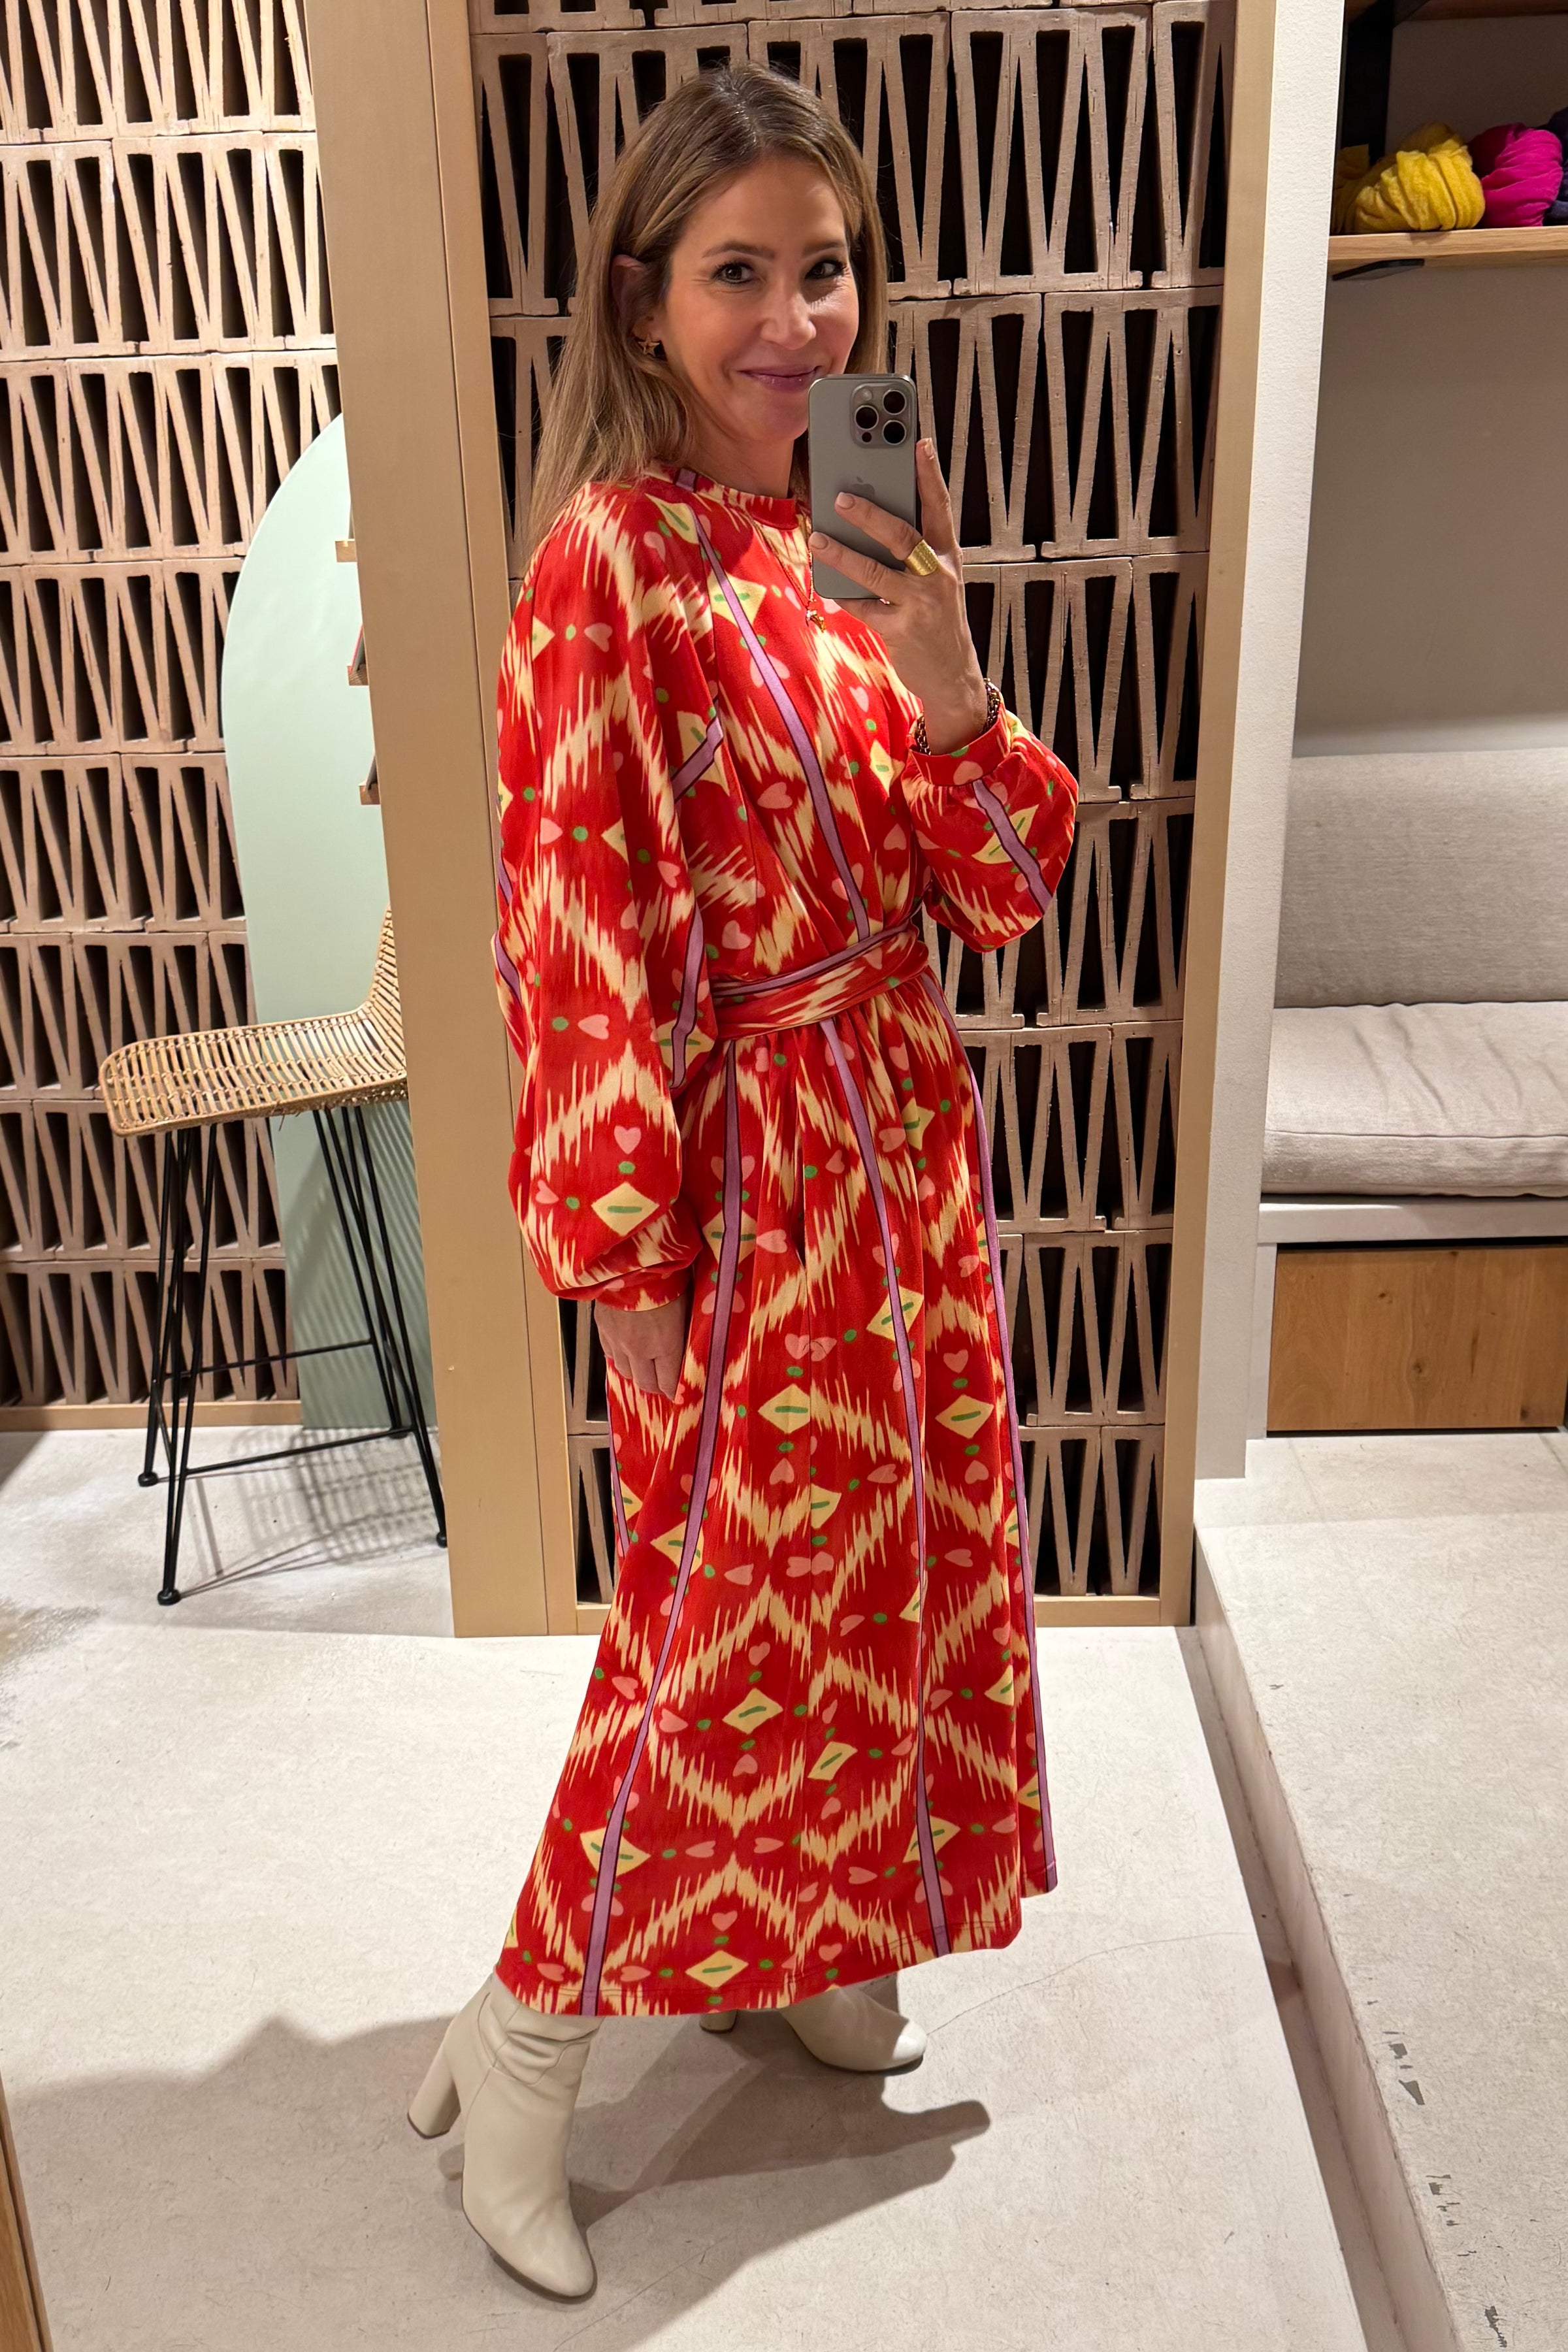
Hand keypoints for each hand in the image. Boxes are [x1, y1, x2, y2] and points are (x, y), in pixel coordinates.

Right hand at [595, 1285, 689, 1400]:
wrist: (629, 1259)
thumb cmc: (667, 1276)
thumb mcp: (686, 1305)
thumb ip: (684, 1330)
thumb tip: (689, 1343)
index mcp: (666, 1345)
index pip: (669, 1383)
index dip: (674, 1391)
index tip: (677, 1392)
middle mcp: (640, 1350)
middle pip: (645, 1383)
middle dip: (655, 1386)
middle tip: (662, 1382)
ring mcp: (617, 1341)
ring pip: (625, 1371)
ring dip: (636, 1371)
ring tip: (644, 1365)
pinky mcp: (601, 1328)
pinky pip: (609, 1353)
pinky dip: (619, 1356)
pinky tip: (625, 1349)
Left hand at [808, 438, 990, 755]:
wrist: (952, 673)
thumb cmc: (936, 616)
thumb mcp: (936, 578)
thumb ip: (913, 549)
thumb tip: (871, 515)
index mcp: (947, 554)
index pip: (940, 507)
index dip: (929, 474)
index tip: (918, 442)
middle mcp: (937, 575)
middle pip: (903, 535)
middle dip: (870, 514)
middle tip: (840, 496)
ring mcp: (920, 604)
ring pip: (876, 572)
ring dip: (843, 554)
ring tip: (818, 538)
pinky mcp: (901, 630)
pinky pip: (864, 607)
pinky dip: (844, 595)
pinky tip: (826, 583)